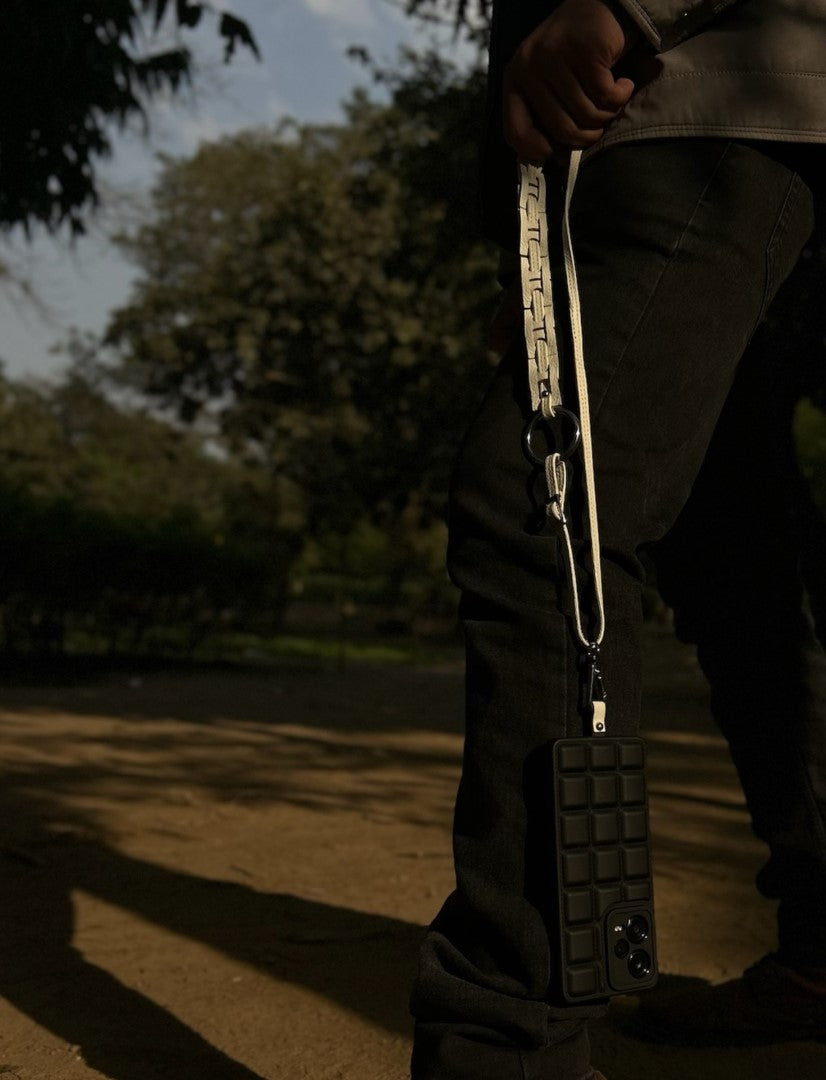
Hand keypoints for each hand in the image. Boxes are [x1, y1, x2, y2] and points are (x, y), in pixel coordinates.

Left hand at [503, 0, 638, 160]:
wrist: (600, 7)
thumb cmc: (575, 57)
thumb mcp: (549, 83)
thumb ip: (545, 114)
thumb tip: (556, 160)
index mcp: (515, 80)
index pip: (516, 131)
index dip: (535, 152)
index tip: (557, 155)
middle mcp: (529, 67)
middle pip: (560, 128)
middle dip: (586, 136)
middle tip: (599, 127)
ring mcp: (555, 55)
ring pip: (586, 113)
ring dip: (607, 115)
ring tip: (612, 101)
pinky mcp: (584, 48)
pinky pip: (606, 95)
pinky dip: (621, 95)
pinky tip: (624, 84)